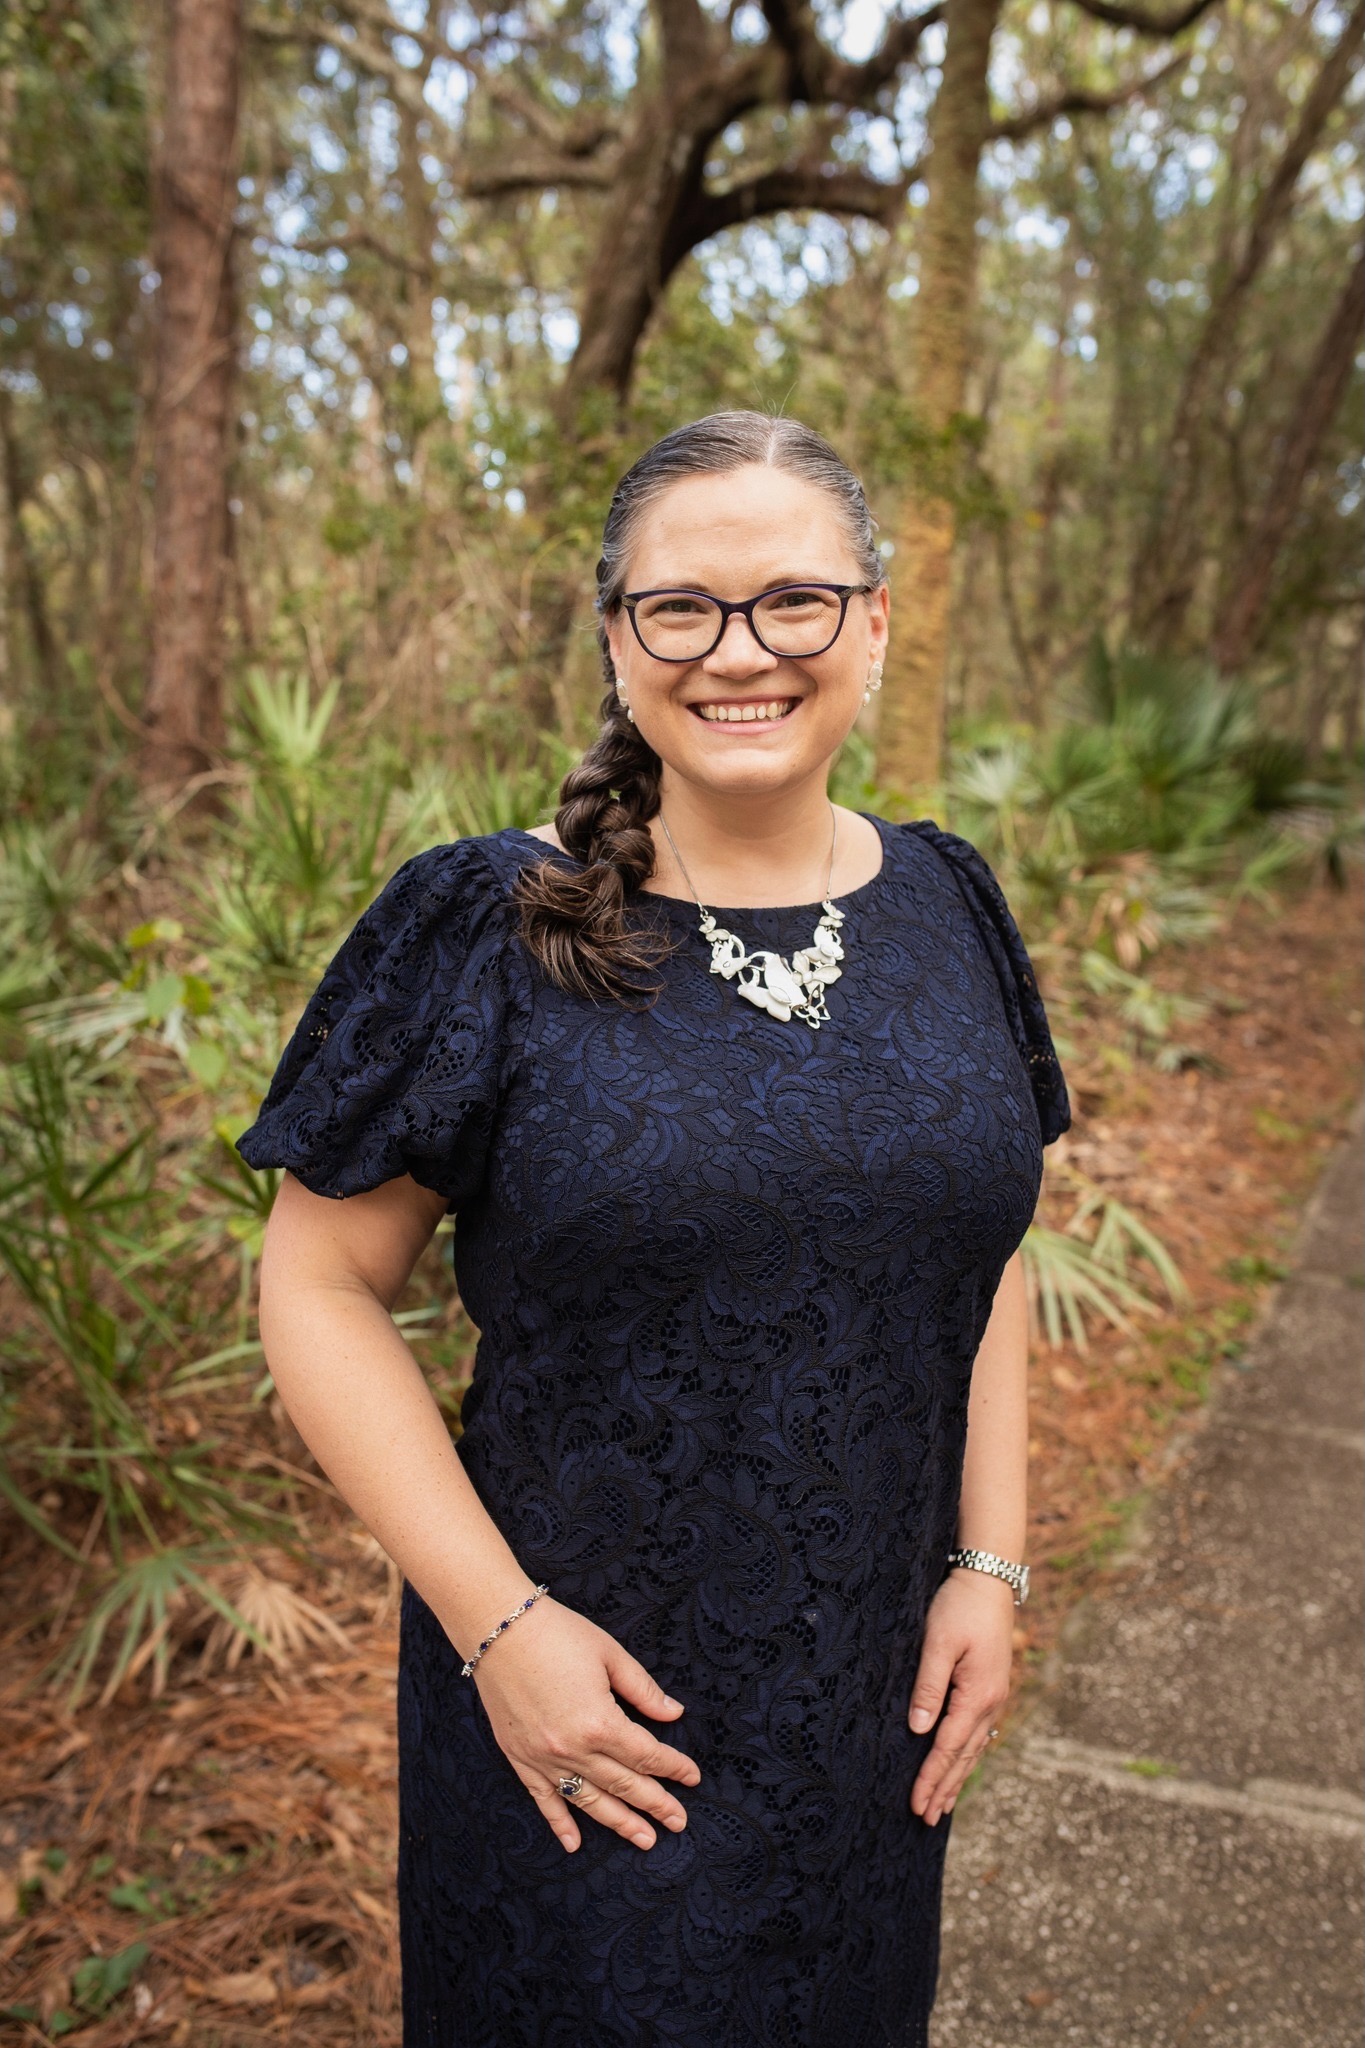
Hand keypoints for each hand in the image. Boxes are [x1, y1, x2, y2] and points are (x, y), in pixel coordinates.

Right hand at [464, 1595, 701, 1853]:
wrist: (497, 1629)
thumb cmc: (557, 1633)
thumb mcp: (610, 1654)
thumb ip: (643, 1690)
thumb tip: (673, 1714)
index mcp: (600, 1722)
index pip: (647, 1756)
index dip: (673, 1768)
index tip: (692, 1778)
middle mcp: (573, 1749)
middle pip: (624, 1785)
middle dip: (656, 1805)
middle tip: (679, 1823)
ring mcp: (543, 1758)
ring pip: (590, 1801)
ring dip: (620, 1823)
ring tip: (645, 1840)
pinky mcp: (519, 1758)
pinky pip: (543, 1799)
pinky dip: (560, 1824)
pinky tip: (574, 1844)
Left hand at [906, 1569, 1013, 1825]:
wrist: (989, 1579)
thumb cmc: (959, 1606)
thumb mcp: (938, 1642)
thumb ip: (929, 1686)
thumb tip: (919, 1730)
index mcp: (978, 1696)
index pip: (948, 1747)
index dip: (930, 1778)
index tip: (915, 1805)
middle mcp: (991, 1703)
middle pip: (963, 1756)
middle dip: (944, 1788)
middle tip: (925, 1819)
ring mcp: (994, 1697)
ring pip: (973, 1748)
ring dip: (956, 1778)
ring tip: (942, 1807)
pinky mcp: (991, 1688)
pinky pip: (978, 1733)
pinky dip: (966, 1755)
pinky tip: (961, 1765)